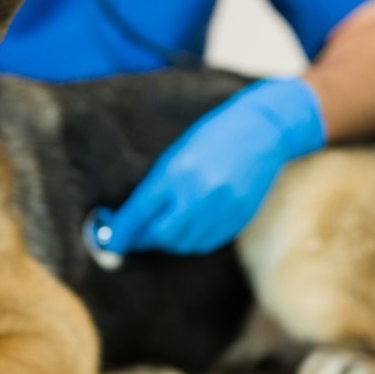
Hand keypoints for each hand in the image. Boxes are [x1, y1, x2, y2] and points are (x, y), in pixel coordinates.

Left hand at [95, 78, 326, 255]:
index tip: (110, 241)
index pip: (140, 212)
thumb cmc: (213, 136)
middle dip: (143, 239)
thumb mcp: (178, 153)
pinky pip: (207, 242)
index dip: (122, 231)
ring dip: (167, 243)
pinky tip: (185, 232)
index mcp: (177, 172)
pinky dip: (190, 242)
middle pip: (161, 234)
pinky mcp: (239, 218)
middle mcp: (200, 193)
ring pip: (184, 243)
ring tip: (160, 232)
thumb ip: (157, 186)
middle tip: (134, 237)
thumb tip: (134, 218)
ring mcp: (222, 208)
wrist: (264, 130)